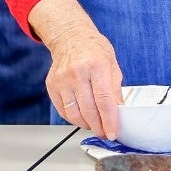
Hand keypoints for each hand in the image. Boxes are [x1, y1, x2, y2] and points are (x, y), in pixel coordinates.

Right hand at [31, 0, 122, 138]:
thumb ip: (115, 89)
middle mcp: (77, 73)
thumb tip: (119, 111)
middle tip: (105, 132)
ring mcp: (62, 80)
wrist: (71, 37)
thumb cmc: (94, 50)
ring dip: (86, 124)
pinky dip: (73, 118)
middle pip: (88, 109)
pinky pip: (63, 110)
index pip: (104, 100)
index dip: (109, 120)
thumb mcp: (112, 64)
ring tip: (94, 125)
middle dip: (98, 126)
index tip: (113, 132)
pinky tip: (82, 117)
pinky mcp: (52, 85)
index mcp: (97, 65)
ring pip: (73, 113)